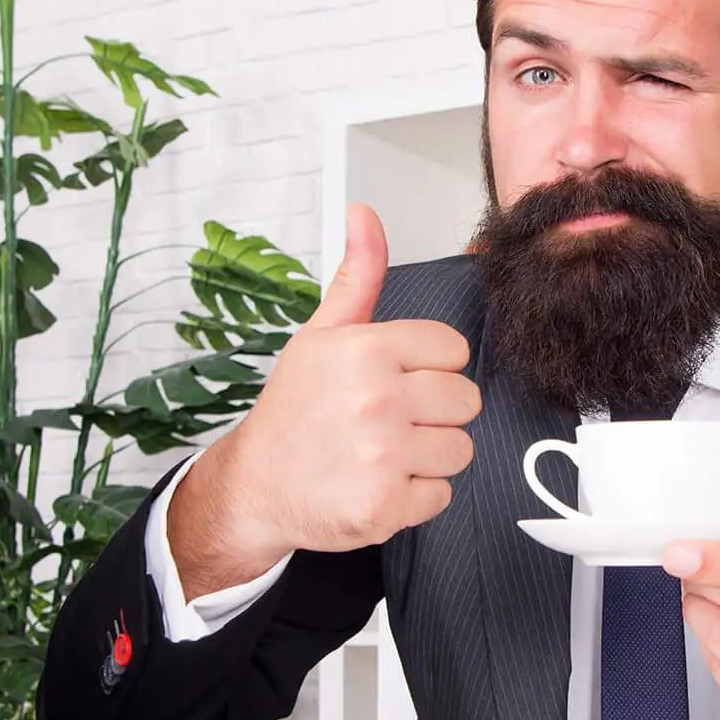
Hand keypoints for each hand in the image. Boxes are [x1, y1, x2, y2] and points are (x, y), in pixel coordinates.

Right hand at [166, 203, 480, 594]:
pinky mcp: (385, 506)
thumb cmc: (293, 410)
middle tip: (391, 422)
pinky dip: (415, 497)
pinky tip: (378, 484)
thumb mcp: (320, 336)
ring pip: (460, 449)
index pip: (453, 351)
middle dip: (435, 413)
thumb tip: (364, 214)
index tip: (400, 381)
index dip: (431, 368)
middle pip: (465, 400)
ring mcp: (382, 456)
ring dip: (428, 456)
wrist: (254, 487)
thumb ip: (358, 277)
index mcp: (366, 350)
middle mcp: (377, 399)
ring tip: (384, 454)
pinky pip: (441, 495)